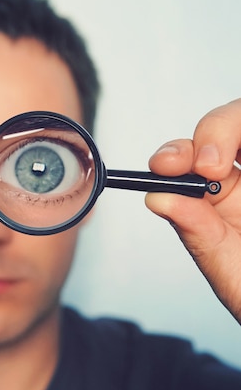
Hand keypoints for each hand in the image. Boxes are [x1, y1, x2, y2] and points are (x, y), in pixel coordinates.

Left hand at [146, 98, 240, 323]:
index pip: (189, 156)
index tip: (166, 166)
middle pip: (228, 122)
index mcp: (219, 197)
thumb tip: (156, 198)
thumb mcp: (227, 266)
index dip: (176, 153)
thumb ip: (196, 231)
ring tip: (225, 164)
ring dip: (234, 130)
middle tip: (208, 165)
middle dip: (213, 133)